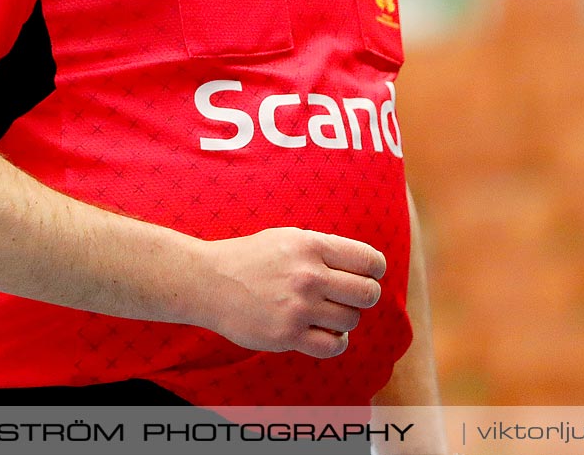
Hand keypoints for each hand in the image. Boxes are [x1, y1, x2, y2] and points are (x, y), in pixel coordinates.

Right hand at [201, 227, 386, 357]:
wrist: (209, 282)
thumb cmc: (253, 258)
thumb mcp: (290, 237)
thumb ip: (326, 249)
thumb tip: (365, 267)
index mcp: (313, 246)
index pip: (369, 261)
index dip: (374, 270)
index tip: (366, 275)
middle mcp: (309, 276)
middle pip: (368, 294)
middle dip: (364, 296)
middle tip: (349, 297)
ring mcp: (298, 308)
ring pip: (352, 320)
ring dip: (345, 319)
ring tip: (328, 313)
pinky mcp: (287, 336)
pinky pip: (333, 346)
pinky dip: (336, 342)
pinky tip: (325, 333)